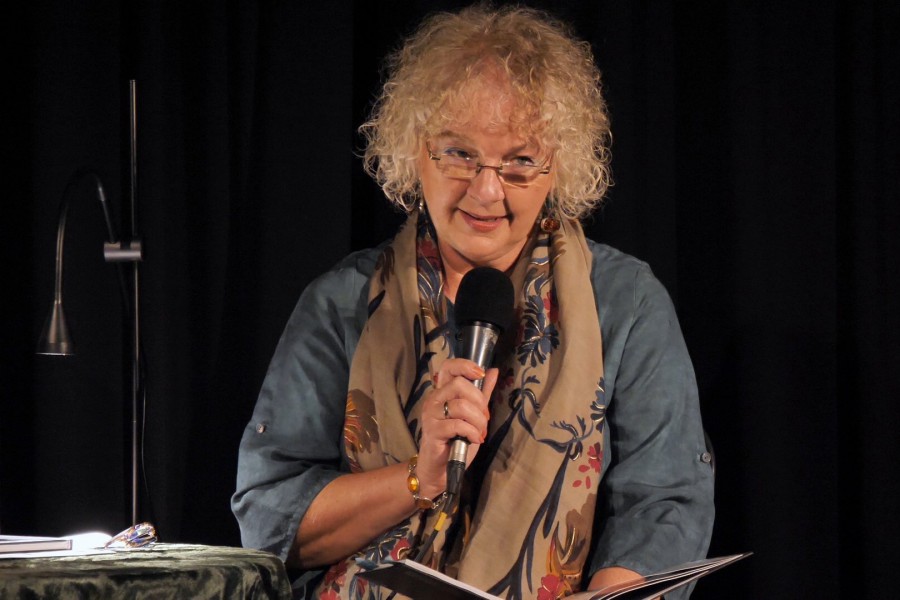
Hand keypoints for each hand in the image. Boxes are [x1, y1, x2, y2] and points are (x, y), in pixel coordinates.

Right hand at [414, 358, 498, 498]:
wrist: (441, 469)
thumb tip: (493, 371)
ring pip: (461, 405)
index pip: (449, 366)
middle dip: (479, 401)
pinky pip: (458, 424)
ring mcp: (431, 414)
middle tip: (484, 417)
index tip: (481, 375)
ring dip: (478, 421)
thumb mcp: (473, 414)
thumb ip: (482, 393)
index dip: (466, 365)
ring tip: (480, 432)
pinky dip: (472, 432)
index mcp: (442, 392)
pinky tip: (475, 439)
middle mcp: (434, 399)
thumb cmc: (456, 440)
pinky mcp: (433, 430)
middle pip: (459, 384)